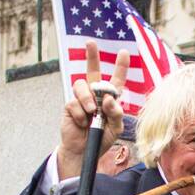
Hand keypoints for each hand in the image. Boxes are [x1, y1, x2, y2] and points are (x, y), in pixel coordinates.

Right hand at [57, 41, 129, 179]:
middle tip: (90, 43)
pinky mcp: (70, 106)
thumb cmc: (102, 138)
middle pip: (92, 70)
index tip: (123, 52)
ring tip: (91, 111)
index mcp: (110, 99)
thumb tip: (109, 98)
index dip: (120, 66)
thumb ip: (116, 113)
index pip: (116, 80)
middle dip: (91, 55)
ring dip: (88, 98)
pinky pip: (74, 103)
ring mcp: (81, 99)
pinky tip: (82, 122)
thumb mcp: (116, 128)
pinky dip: (80, 114)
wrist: (85, 151)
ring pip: (82, 86)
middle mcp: (95, 95)